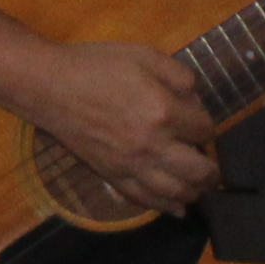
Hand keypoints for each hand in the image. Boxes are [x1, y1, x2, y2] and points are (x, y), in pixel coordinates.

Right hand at [22, 38, 220, 216]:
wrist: (50, 87)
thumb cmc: (97, 65)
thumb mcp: (145, 55)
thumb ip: (179, 75)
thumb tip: (196, 99)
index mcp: (164, 112)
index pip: (204, 129)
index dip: (207, 125)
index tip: (199, 122)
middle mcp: (152, 145)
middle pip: (197, 170)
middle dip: (211, 170)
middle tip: (214, 168)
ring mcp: (131, 165)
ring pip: (174, 191)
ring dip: (194, 192)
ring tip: (200, 189)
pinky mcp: (112, 176)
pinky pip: (144, 199)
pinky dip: (164, 206)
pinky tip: (177, 208)